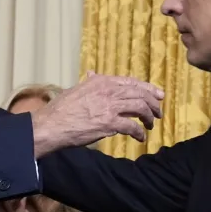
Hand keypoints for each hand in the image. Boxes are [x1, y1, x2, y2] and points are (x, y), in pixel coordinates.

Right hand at [32, 71, 164, 156]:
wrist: (51, 125)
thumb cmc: (61, 109)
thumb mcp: (77, 89)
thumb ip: (89, 82)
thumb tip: (92, 73)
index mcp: (101, 81)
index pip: (132, 82)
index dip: (149, 89)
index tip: (158, 95)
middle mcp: (108, 91)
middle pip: (140, 94)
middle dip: (153, 104)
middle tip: (158, 113)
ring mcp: (110, 107)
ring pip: (141, 108)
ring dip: (149, 118)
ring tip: (150, 125)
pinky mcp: (109, 124)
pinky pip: (132, 127)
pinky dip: (139, 133)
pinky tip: (140, 138)